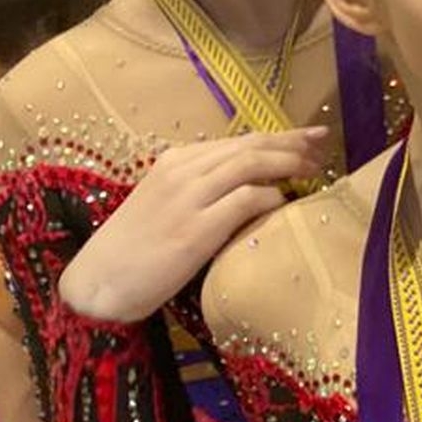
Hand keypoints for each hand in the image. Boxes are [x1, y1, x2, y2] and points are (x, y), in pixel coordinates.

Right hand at [57, 128, 329, 322]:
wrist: (98, 285)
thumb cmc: (133, 250)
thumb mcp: (166, 205)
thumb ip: (203, 190)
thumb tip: (252, 186)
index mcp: (175, 162)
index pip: (239, 140)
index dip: (280, 137)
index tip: (310, 137)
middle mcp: (183, 171)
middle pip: (251, 145)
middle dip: (293, 142)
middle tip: (324, 145)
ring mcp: (188, 197)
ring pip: (252, 163)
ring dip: (289, 164)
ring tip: (314, 171)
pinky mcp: (195, 229)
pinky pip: (246, 200)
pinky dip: (272, 196)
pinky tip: (285, 203)